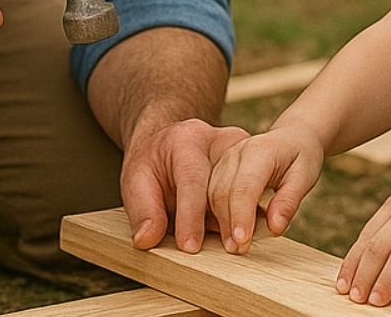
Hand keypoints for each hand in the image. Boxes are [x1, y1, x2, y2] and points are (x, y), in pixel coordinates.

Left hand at [121, 116, 251, 253]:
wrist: (169, 144)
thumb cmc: (153, 163)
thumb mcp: (136, 182)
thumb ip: (143, 211)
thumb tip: (147, 240)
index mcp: (187, 140)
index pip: (192, 180)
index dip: (191, 217)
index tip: (189, 246)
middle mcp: (220, 141)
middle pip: (226, 185)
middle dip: (224, 222)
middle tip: (223, 251)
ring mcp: (242, 151)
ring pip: (245, 191)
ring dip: (238, 222)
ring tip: (233, 247)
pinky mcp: (253, 165)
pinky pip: (254, 194)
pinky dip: (246, 217)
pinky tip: (239, 235)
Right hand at [206, 125, 325, 252]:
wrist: (292, 137)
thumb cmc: (302, 156)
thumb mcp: (305, 176)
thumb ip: (289, 201)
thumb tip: (275, 227)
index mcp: (259, 152)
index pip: (244, 187)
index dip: (241, 216)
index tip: (241, 242)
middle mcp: (236, 153)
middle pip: (222, 192)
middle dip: (228, 224)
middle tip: (237, 250)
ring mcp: (225, 159)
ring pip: (211, 193)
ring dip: (220, 222)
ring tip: (232, 246)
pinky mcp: (219, 167)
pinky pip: (210, 192)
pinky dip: (215, 214)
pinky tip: (226, 231)